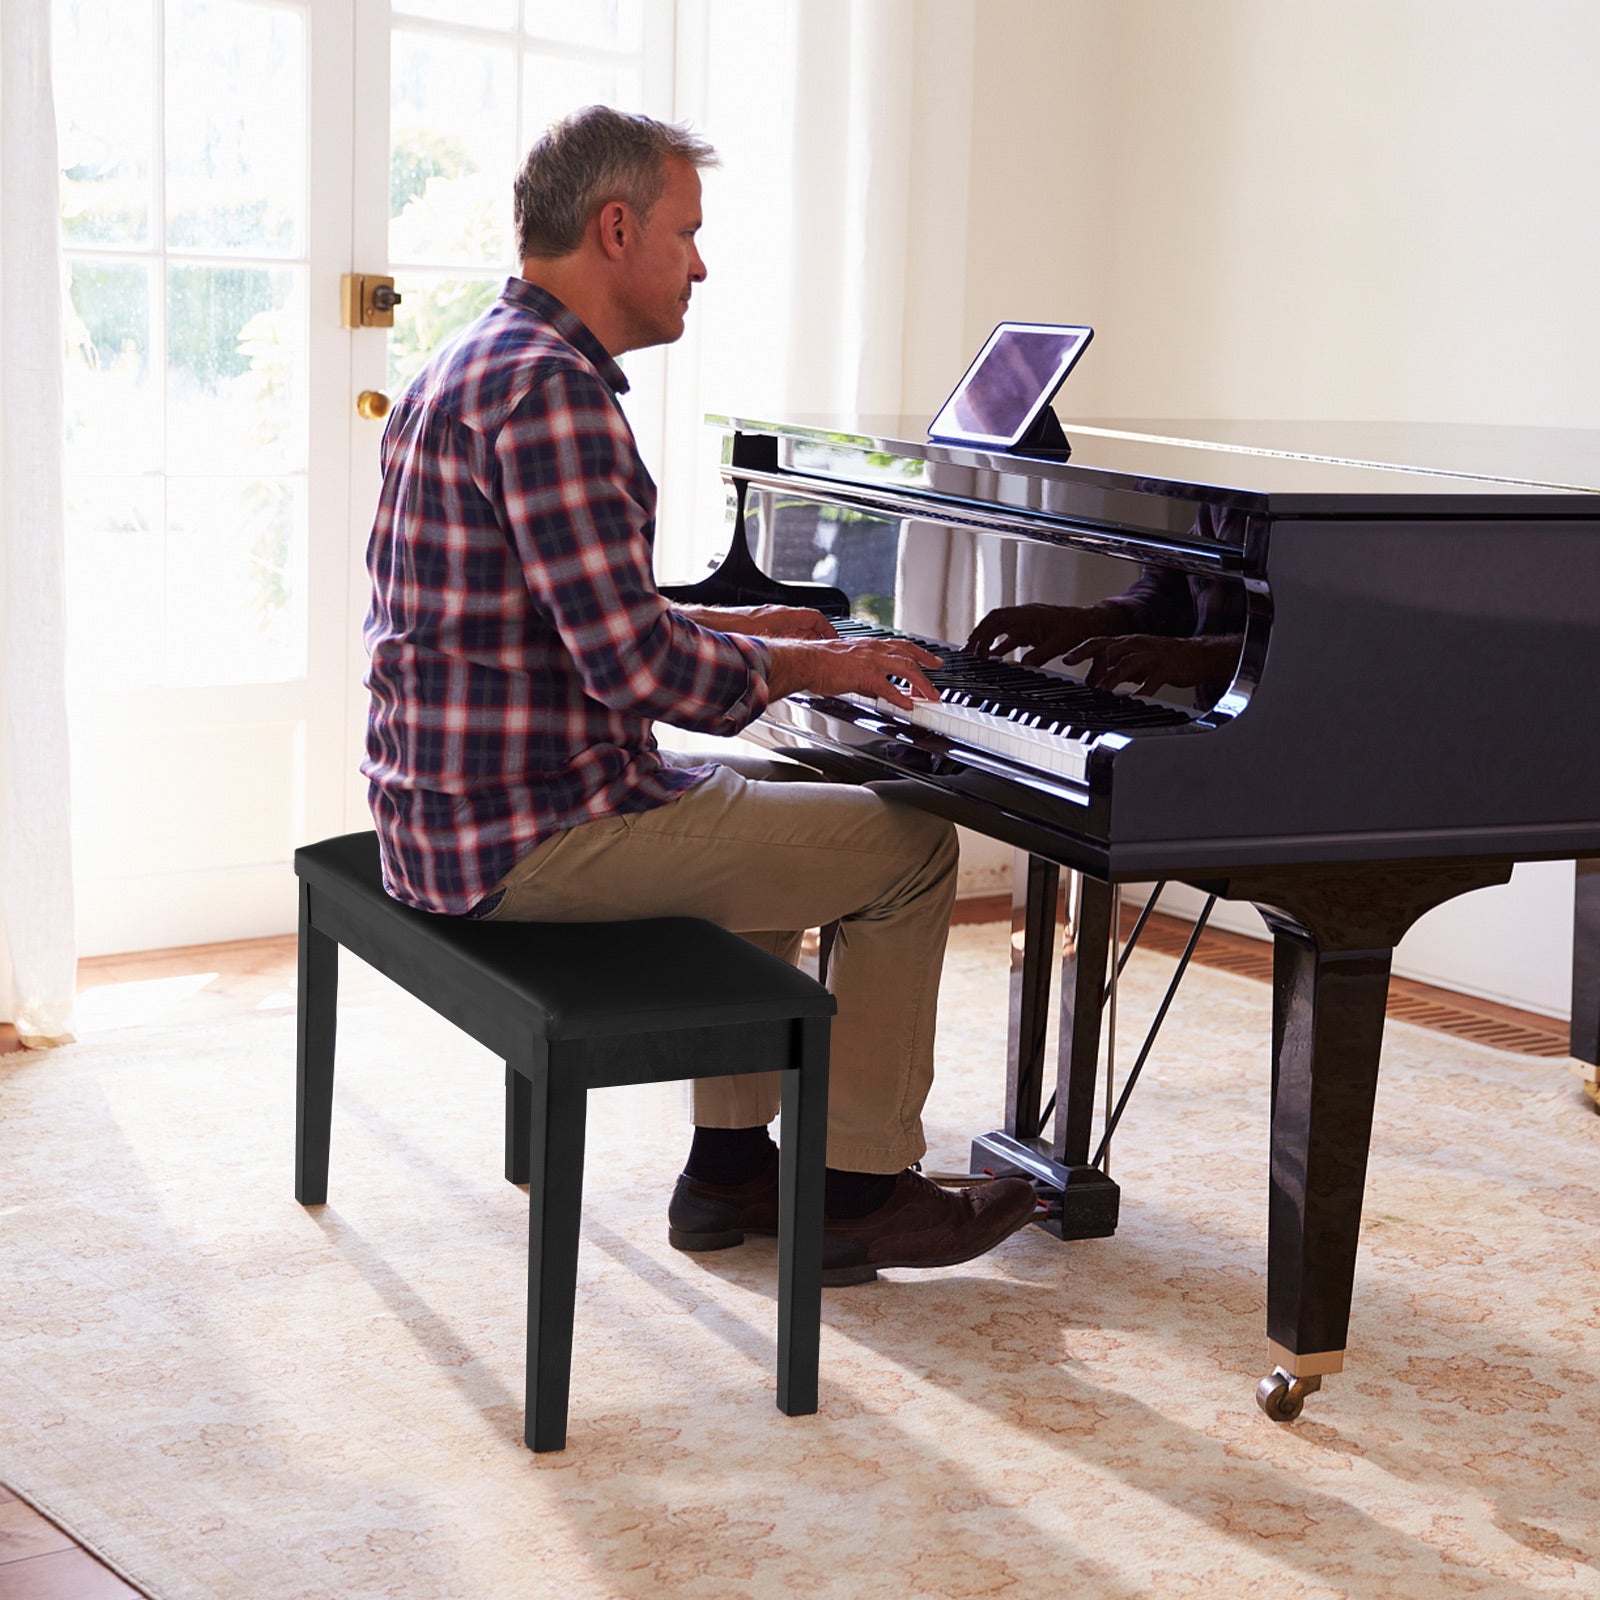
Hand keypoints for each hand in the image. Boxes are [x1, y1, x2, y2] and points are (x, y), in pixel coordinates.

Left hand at [680, 603, 837, 640]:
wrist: (706, 623)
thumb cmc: (730, 629)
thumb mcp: (762, 644)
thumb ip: (779, 654)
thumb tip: (789, 673)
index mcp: (781, 616)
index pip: (815, 618)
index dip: (828, 629)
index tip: (835, 638)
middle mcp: (775, 614)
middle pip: (805, 622)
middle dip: (816, 636)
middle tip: (824, 649)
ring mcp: (766, 617)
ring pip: (791, 625)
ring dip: (801, 637)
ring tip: (807, 652)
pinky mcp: (756, 622)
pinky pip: (779, 628)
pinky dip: (786, 638)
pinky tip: (782, 651)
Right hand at [766, 636, 942, 710]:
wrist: (806, 661)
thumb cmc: (820, 663)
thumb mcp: (849, 666)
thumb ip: (866, 678)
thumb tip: (876, 690)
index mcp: (870, 645)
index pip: (902, 647)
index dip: (920, 654)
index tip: (931, 661)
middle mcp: (874, 649)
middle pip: (910, 656)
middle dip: (928, 668)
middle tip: (937, 680)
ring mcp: (871, 660)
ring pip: (906, 669)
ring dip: (921, 684)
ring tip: (929, 696)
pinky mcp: (865, 674)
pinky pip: (889, 688)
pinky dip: (900, 697)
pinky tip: (907, 705)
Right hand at [966, 604, 1102, 666]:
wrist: (1090, 622)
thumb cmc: (1077, 628)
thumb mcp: (1058, 644)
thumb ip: (1039, 655)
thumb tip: (1022, 667)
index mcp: (1027, 614)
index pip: (997, 620)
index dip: (983, 633)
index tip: (976, 649)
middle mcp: (1023, 616)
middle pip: (992, 623)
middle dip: (978, 637)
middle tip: (967, 653)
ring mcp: (1025, 623)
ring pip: (999, 630)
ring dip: (986, 642)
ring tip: (975, 657)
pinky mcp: (1030, 631)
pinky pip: (1009, 638)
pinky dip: (1000, 648)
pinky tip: (994, 659)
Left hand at [1061, 633, 1237, 694]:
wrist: (1199, 656)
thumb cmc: (1165, 659)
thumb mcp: (1137, 660)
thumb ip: (1117, 667)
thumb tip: (1095, 680)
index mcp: (1129, 642)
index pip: (1100, 642)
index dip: (1082, 650)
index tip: (1065, 659)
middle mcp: (1138, 645)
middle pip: (1109, 647)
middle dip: (1089, 657)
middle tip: (1072, 666)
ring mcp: (1152, 655)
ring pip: (1128, 663)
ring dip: (1112, 676)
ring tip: (1101, 690)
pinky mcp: (1166, 668)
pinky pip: (1152, 681)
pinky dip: (1141, 692)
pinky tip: (1133, 701)